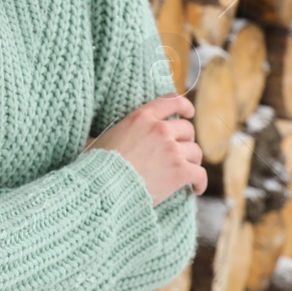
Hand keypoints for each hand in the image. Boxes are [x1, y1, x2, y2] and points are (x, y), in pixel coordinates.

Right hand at [85, 93, 206, 205]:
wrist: (105, 188)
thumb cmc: (97, 166)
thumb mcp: (101, 138)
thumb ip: (110, 133)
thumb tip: (92, 136)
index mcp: (141, 117)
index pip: (170, 101)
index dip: (183, 106)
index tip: (188, 112)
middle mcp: (160, 129)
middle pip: (187, 129)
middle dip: (187, 141)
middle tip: (183, 152)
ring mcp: (172, 150)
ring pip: (195, 152)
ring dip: (193, 162)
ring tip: (188, 172)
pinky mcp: (180, 171)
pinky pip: (199, 173)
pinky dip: (199, 182)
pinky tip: (195, 189)